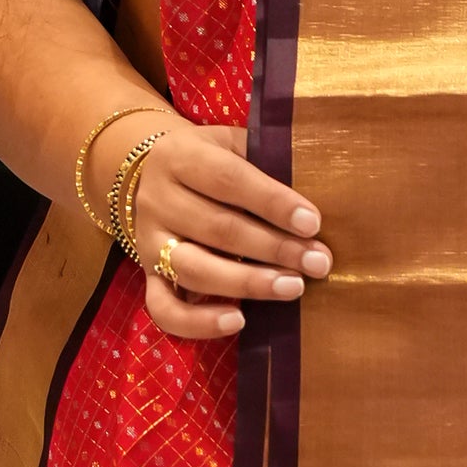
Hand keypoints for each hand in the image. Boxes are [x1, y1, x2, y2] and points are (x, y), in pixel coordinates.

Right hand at [121, 116, 331, 343]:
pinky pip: (165, 308)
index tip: (313, 223)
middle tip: (318, 262)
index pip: (229, 180)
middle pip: (218, 229)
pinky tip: (238, 321)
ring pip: (195, 269)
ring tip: (293, 288)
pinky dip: (199, 322)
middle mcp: (158, 200)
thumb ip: (265, 161)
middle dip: (274, 248)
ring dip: (248, 283)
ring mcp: (148, 242)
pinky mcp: (148, 275)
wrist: (149, 174)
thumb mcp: (230, 143)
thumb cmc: (209, 159)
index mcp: (180, 157)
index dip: (273, 203)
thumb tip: (315, 197)